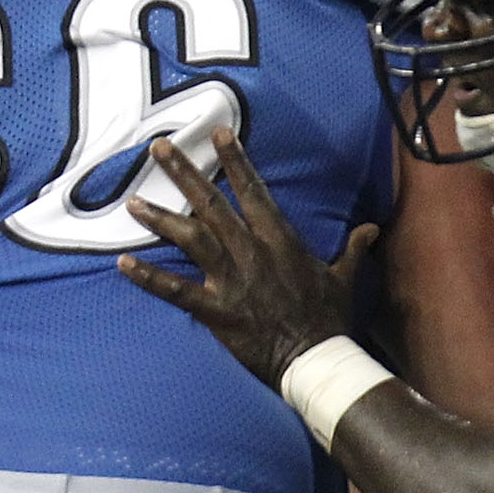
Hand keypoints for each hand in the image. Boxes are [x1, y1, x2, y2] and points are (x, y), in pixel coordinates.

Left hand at [116, 131, 381, 390]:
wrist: (317, 359)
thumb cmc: (329, 318)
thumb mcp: (345, 277)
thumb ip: (353, 248)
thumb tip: (371, 229)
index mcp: (279, 239)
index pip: (253, 190)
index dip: (235, 160)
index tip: (217, 134)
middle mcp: (252, 251)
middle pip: (212, 204)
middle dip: (184, 173)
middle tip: (158, 147)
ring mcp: (231, 280)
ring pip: (190, 238)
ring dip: (160, 218)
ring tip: (131, 201)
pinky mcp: (216, 311)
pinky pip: (175, 291)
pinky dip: (148, 277)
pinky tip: (122, 263)